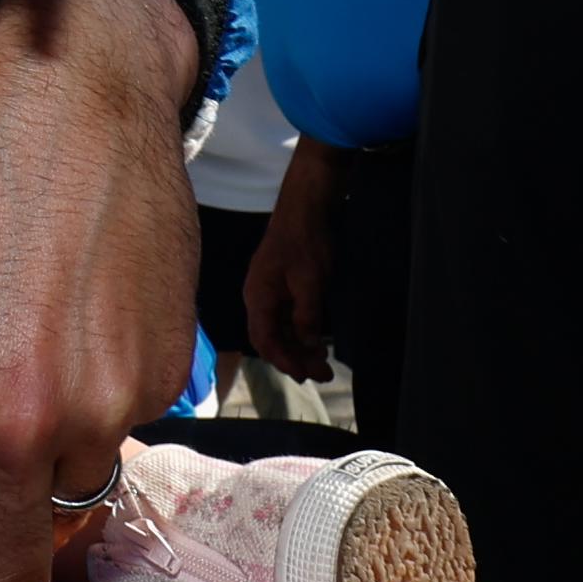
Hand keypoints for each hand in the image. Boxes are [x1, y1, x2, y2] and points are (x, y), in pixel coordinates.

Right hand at [239, 136, 345, 377]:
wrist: (308, 206)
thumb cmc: (305, 240)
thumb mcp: (310, 281)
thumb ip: (307, 316)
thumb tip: (308, 347)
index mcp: (258, 296)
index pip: (265, 340)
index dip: (284, 361)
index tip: (306, 375)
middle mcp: (260, 297)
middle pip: (273, 338)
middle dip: (296, 358)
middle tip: (323, 374)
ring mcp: (271, 291)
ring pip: (282, 329)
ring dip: (301, 347)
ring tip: (324, 364)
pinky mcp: (284, 285)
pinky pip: (288, 317)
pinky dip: (302, 332)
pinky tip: (318, 340)